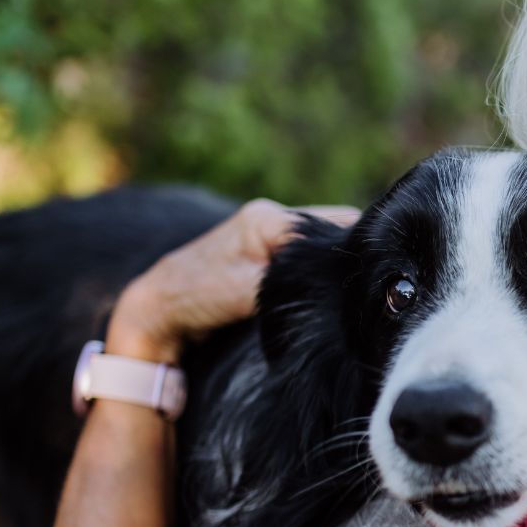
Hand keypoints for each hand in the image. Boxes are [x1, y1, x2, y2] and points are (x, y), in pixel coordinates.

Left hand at [107, 200, 359, 363]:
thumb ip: (287, 281)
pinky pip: (307, 256)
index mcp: (268, 218)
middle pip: (333, 229)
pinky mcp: (269, 252)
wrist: (159, 307)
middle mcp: (273, 219)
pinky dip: (318, 272)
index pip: (332, 224)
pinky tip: (326, 291)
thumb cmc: (193, 296)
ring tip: (345, 292)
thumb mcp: (243, 291)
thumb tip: (329, 285)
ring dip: (332, 266)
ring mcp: (270, 234)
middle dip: (347, 256)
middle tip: (362, 288)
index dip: (352, 250)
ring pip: (323, 244)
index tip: (367, 279)